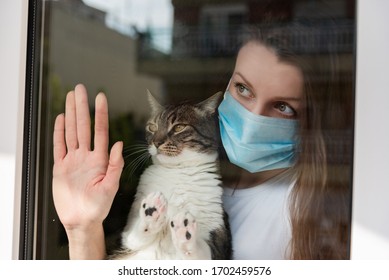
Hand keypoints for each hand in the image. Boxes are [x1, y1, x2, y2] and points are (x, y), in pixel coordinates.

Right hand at [52, 84, 123, 231]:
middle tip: (80, 88)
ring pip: (71, 132)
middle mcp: (87, 156)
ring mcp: (73, 160)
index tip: (101, 97)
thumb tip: (119, 143)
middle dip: (82, 107)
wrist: (82, 220)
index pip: (100, 131)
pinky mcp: (61, 167)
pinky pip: (59, 146)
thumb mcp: (111, 187)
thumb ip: (115, 165)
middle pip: (83, 126)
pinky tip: (61, 119)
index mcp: (100, 159)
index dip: (100, 113)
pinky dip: (59, 132)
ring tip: (70, 97)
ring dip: (70, 114)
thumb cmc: (99, 206)